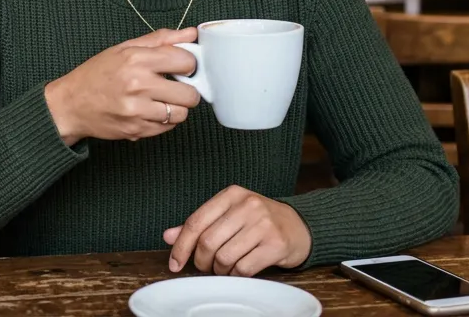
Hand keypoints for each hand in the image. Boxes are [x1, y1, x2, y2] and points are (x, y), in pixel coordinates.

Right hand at [43, 27, 200, 145]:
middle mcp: (138, 85)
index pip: (186, 61)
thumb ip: (160, 40)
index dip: (188, 63)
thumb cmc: (96, 74)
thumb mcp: (124, 48)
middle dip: (187, 89)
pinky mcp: (136, 130)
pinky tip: (151, 110)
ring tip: (163, 100)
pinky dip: (164, 120)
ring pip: (181, 114)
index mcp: (136, 60)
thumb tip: (190, 33)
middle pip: (190, 93)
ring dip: (177, 107)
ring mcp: (137, 111)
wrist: (70, 105)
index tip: (180, 66)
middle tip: (175, 85)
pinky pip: (167, 128)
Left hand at [163, 186, 311, 275]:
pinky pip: (243, 268)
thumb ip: (199, 225)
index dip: (181, 246)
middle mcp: (248, 205)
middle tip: (205, 266)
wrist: (299, 226)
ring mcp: (263, 224)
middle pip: (207, 242)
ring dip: (219, 270)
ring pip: (224, 257)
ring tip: (225, 267)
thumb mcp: (229, 215)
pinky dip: (236, 275)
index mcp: (231, 194)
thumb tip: (168, 236)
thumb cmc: (259, 222)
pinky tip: (239, 270)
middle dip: (201, 261)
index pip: (196, 221)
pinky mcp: (276, 244)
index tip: (174, 263)